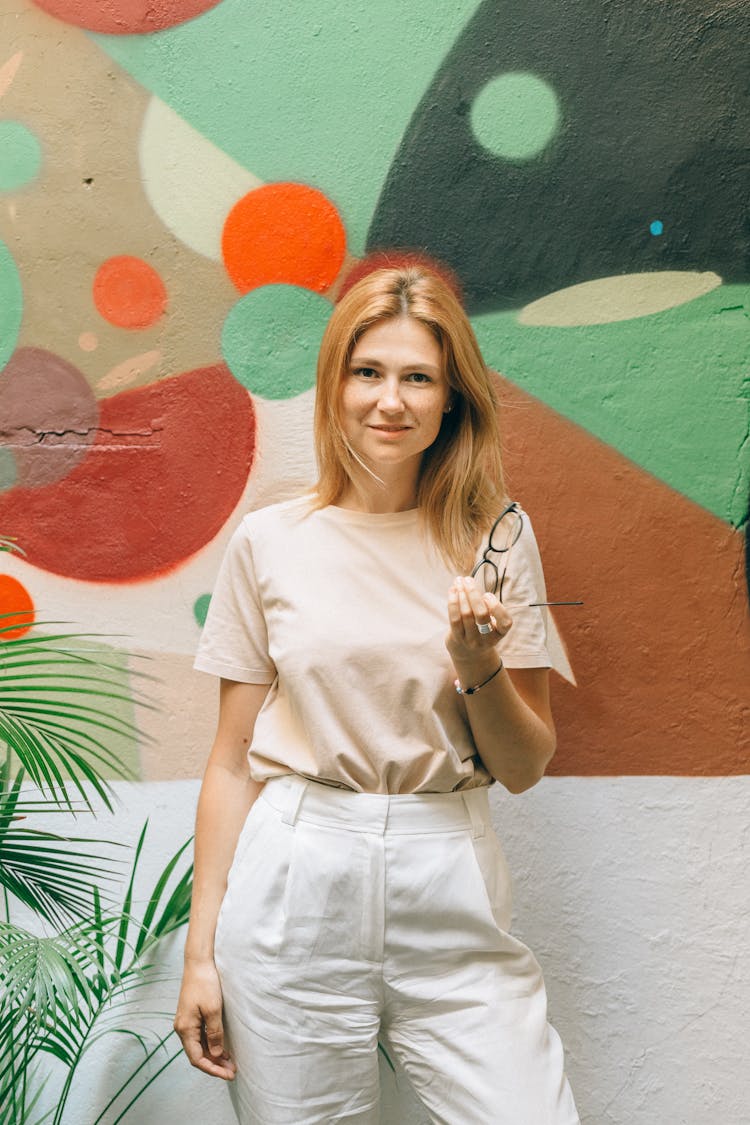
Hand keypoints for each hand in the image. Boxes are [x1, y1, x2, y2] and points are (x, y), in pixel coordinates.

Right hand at [174, 959, 235, 1080]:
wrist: (198, 963)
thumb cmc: (205, 983)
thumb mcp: (213, 1010)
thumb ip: (214, 1033)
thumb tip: (215, 1054)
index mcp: (185, 1029)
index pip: (197, 1058)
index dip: (212, 1069)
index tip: (228, 1074)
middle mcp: (182, 1028)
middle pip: (198, 1054)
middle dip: (215, 1065)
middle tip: (232, 1071)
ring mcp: (186, 1022)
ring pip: (199, 1047)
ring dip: (214, 1056)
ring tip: (230, 1062)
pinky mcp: (191, 1016)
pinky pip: (200, 1037)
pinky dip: (211, 1045)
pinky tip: (222, 1048)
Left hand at [446, 575, 512, 663]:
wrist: (468, 653)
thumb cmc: (481, 628)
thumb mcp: (491, 621)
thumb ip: (487, 605)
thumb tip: (470, 583)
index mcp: (500, 633)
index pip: (505, 622)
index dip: (497, 607)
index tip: (487, 595)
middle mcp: (487, 639)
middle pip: (481, 615)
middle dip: (473, 594)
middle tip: (468, 579)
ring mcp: (471, 640)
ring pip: (466, 614)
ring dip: (462, 594)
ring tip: (459, 581)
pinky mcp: (457, 638)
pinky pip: (454, 618)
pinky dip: (453, 602)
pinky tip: (452, 591)